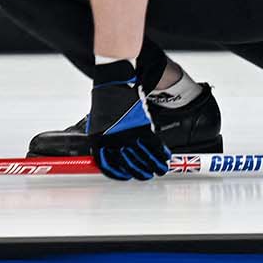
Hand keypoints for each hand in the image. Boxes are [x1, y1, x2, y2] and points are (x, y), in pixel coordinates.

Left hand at [87, 60, 170, 180]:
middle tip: (148, 175)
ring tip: (160, 169)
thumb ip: (103, 142)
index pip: (110, 167)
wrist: (113, 85)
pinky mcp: (142, 128)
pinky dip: (162, 152)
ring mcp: (129, 136)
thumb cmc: (103, 103)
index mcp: (100, 143)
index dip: (121, 175)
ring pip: (145, 158)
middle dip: (142, 172)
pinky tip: (165, 155)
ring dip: (155, 166)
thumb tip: (111, 156)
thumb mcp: (96, 126)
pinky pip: (154, 146)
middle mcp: (114, 143)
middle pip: (131, 165)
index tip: (127, 177)